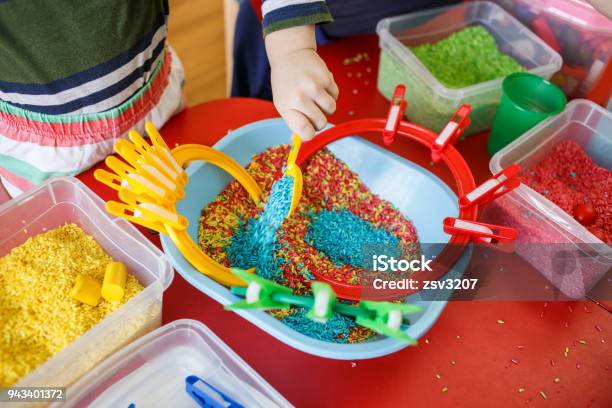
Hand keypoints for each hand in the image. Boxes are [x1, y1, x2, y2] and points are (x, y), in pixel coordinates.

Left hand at [266, 26, 338, 140]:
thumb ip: (293, 122)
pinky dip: (330, 94)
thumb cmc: (285, 83)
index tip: (308, 130)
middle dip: (318, 120)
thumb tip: (303, 141)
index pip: (305, 131)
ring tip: (316, 97)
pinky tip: (320, 86)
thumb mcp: (282, 102)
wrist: (290, 54)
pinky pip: (335, 96)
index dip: (309, 134)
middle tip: (311, 110)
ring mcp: (315, 86)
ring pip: (331, 109)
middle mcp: (300, 96)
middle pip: (321, 123)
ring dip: (326, 107)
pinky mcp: (326, 77)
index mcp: (287, 106)